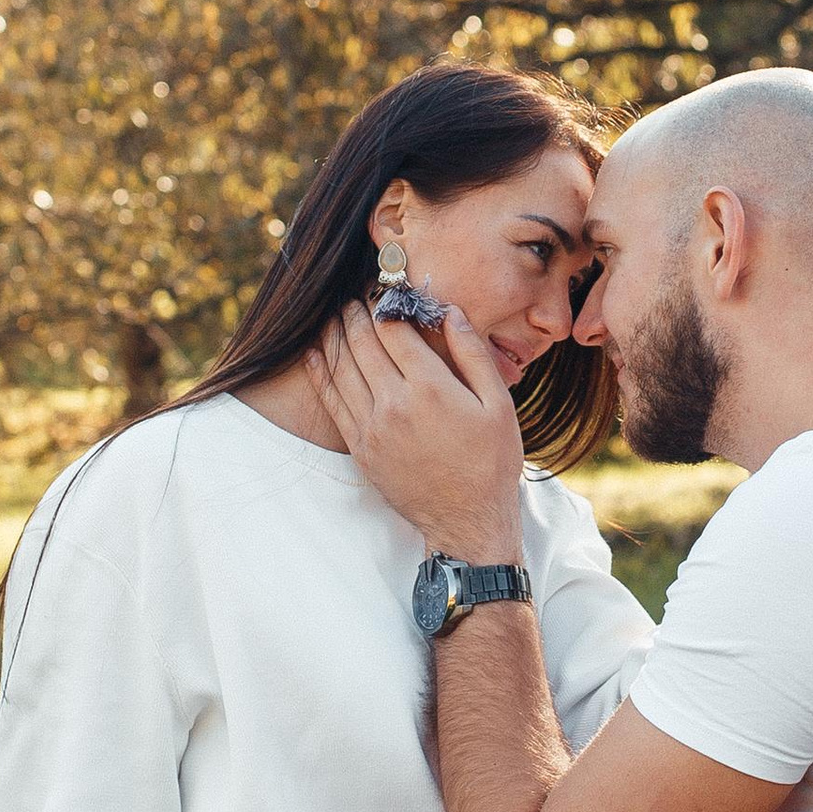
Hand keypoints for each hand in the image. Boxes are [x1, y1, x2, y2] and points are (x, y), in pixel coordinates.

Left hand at [308, 301, 525, 559]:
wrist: (468, 520)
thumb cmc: (490, 461)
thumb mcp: (498, 404)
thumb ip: (472, 354)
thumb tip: (449, 313)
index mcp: (431, 387)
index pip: (394, 330)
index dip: (384, 304)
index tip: (381, 291)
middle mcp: (395, 404)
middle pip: (362, 344)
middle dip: (353, 316)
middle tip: (350, 299)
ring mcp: (373, 428)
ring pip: (342, 370)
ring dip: (333, 338)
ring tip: (331, 318)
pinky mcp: (361, 448)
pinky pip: (333, 403)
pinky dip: (320, 375)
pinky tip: (314, 356)